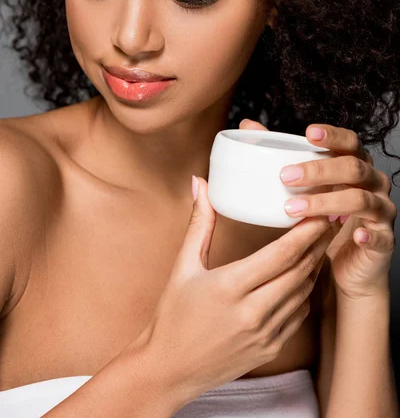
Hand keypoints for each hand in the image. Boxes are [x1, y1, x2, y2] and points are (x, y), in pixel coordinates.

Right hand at [130, 166, 332, 407]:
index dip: (307, 231)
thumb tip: (199, 184)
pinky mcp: (269, 349)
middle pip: (300, 270)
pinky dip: (305, 293)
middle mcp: (252, 312)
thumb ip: (199, 223)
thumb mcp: (183, 266)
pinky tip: (304, 278)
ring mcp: (264, 334)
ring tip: (320, 244)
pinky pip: (298, 316)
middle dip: (318, 243)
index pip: (282, 254)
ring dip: (314, 266)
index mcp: (230, 287)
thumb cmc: (173, 317)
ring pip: (303, 292)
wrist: (168, 370)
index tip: (320, 212)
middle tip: (328, 221)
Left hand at [247, 119, 396, 299]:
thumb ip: (280, 155)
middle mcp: (374, 183)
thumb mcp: (305, 187)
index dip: (333, 136)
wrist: (348, 264)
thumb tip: (248, 124)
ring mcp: (382, 211)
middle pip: (353, 168)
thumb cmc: (324, 217)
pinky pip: (380, 237)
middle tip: (285, 176)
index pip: (350, 142)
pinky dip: (367, 235)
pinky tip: (353, 235)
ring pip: (360, 199)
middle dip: (319, 170)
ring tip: (293, 209)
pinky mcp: (385, 241)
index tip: (308, 134)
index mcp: (356, 164)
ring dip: (325, 202)